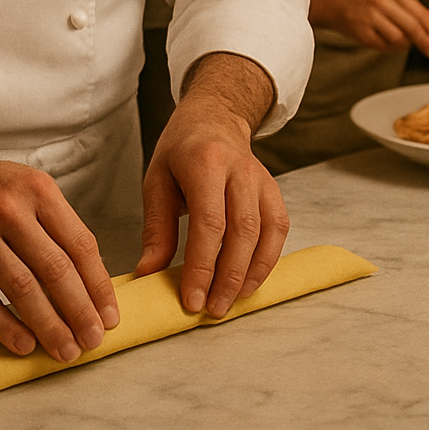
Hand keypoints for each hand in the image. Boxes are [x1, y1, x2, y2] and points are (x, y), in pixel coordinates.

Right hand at [0, 144, 119, 363]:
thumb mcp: (27, 188)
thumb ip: (56, 228)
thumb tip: (89, 284)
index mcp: (37, 191)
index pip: (80, 245)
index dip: (98, 286)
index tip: (109, 316)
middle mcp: (7, 208)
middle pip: (55, 270)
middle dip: (79, 312)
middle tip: (92, 341)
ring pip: (21, 288)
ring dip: (48, 325)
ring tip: (64, 349)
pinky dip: (5, 325)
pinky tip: (24, 343)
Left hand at [136, 54, 288, 317]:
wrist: (215, 119)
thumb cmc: (180, 153)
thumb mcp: (156, 182)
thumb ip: (157, 229)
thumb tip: (149, 274)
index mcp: (205, 164)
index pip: (209, 223)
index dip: (203, 266)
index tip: (193, 299)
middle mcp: (240, 171)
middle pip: (242, 232)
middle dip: (228, 277)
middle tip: (212, 310)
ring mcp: (263, 181)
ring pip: (266, 233)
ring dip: (250, 274)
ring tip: (230, 302)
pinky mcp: (274, 192)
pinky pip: (279, 231)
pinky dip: (267, 261)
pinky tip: (250, 282)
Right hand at [310, 0, 428, 58]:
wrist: (331, 2)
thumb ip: (410, 7)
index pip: (420, 13)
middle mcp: (381, 0)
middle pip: (412, 26)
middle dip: (426, 42)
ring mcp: (370, 15)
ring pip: (398, 38)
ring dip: (405, 45)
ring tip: (404, 45)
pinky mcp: (360, 30)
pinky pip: (382, 45)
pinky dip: (389, 47)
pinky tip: (388, 44)